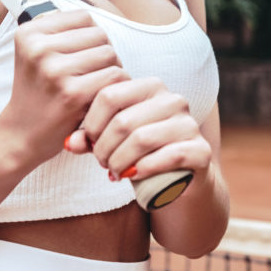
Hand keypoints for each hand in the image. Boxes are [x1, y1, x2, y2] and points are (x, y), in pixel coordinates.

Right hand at [0, 10, 128, 166]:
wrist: (21, 133)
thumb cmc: (37, 91)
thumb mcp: (34, 53)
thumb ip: (60, 31)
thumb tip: (94, 17)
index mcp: (28, 34)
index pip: (83, 17)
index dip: (91, 35)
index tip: (83, 54)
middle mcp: (38, 49)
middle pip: (99, 34)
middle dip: (103, 53)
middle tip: (92, 73)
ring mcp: (54, 71)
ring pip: (110, 54)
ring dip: (112, 69)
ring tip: (97, 84)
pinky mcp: (72, 93)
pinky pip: (114, 76)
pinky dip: (116, 87)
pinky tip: (101, 96)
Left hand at [67, 78, 211, 183]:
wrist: (180, 184)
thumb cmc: (141, 155)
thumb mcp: (111, 143)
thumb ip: (91, 138)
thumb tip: (70, 142)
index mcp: (150, 87)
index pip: (109, 94)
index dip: (92, 123)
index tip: (89, 142)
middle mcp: (172, 100)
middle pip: (123, 120)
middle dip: (104, 147)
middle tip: (102, 162)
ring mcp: (189, 124)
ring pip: (142, 138)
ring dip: (120, 161)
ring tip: (114, 171)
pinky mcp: (201, 150)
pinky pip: (168, 156)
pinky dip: (144, 169)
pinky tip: (134, 176)